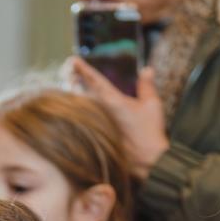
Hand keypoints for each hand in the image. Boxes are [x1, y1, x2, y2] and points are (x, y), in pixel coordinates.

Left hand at [64, 59, 169, 179]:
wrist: (148, 161)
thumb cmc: (150, 133)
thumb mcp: (152, 105)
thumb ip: (147, 86)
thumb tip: (147, 69)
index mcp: (113, 101)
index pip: (95, 80)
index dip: (83, 69)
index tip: (72, 59)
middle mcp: (101, 111)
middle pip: (81, 92)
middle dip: (73, 79)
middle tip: (67, 70)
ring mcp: (96, 124)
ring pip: (80, 106)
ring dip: (74, 94)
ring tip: (69, 84)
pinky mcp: (96, 136)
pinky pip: (83, 121)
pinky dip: (78, 112)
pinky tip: (73, 109)